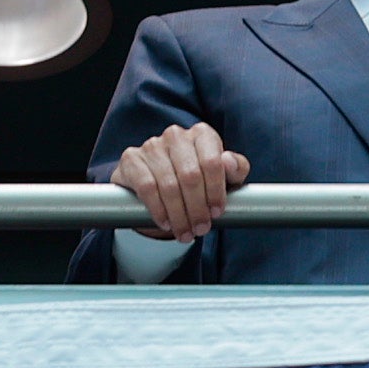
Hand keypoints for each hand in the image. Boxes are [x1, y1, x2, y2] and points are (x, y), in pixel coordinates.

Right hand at [110, 121, 250, 241]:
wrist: (159, 184)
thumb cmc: (199, 179)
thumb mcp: (224, 176)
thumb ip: (236, 169)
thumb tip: (229, 162)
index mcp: (202, 134)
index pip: (212, 162)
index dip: (216, 191)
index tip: (217, 213)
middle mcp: (176, 135)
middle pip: (190, 176)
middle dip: (197, 208)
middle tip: (201, 229)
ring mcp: (152, 145)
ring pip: (169, 185)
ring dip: (179, 215)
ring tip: (185, 233)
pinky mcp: (132, 159)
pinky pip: (146, 188)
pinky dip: (158, 209)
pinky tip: (165, 223)